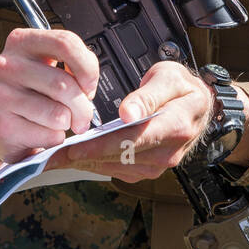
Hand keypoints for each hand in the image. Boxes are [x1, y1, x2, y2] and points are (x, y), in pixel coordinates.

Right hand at [0, 28, 99, 177]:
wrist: (2, 122)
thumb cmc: (31, 92)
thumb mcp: (49, 67)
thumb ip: (72, 65)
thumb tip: (88, 85)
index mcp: (21, 42)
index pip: (66, 43)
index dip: (88, 68)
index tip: (89, 85)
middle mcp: (6, 65)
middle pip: (63, 84)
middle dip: (83, 107)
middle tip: (83, 115)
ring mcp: (0, 96)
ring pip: (58, 114)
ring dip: (68, 124)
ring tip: (58, 121)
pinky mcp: (2, 126)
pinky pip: (48, 135)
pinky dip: (54, 138)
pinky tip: (41, 132)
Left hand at [48, 61, 214, 181]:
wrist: (200, 106)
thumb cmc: (183, 88)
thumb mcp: (169, 78)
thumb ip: (148, 95)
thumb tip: (128, 113)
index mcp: (175, 127)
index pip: (132, 140)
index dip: (99, 146)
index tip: (72, 149)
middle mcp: (167, 153)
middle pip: (119, 157)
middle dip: (81, 157)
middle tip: (48, 156)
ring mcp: (158, 165)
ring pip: (115, 166)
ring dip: (84, 163)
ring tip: (53, 158)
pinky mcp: (148, 170)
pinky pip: (117, 168)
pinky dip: (94, 163)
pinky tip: (73, 157)